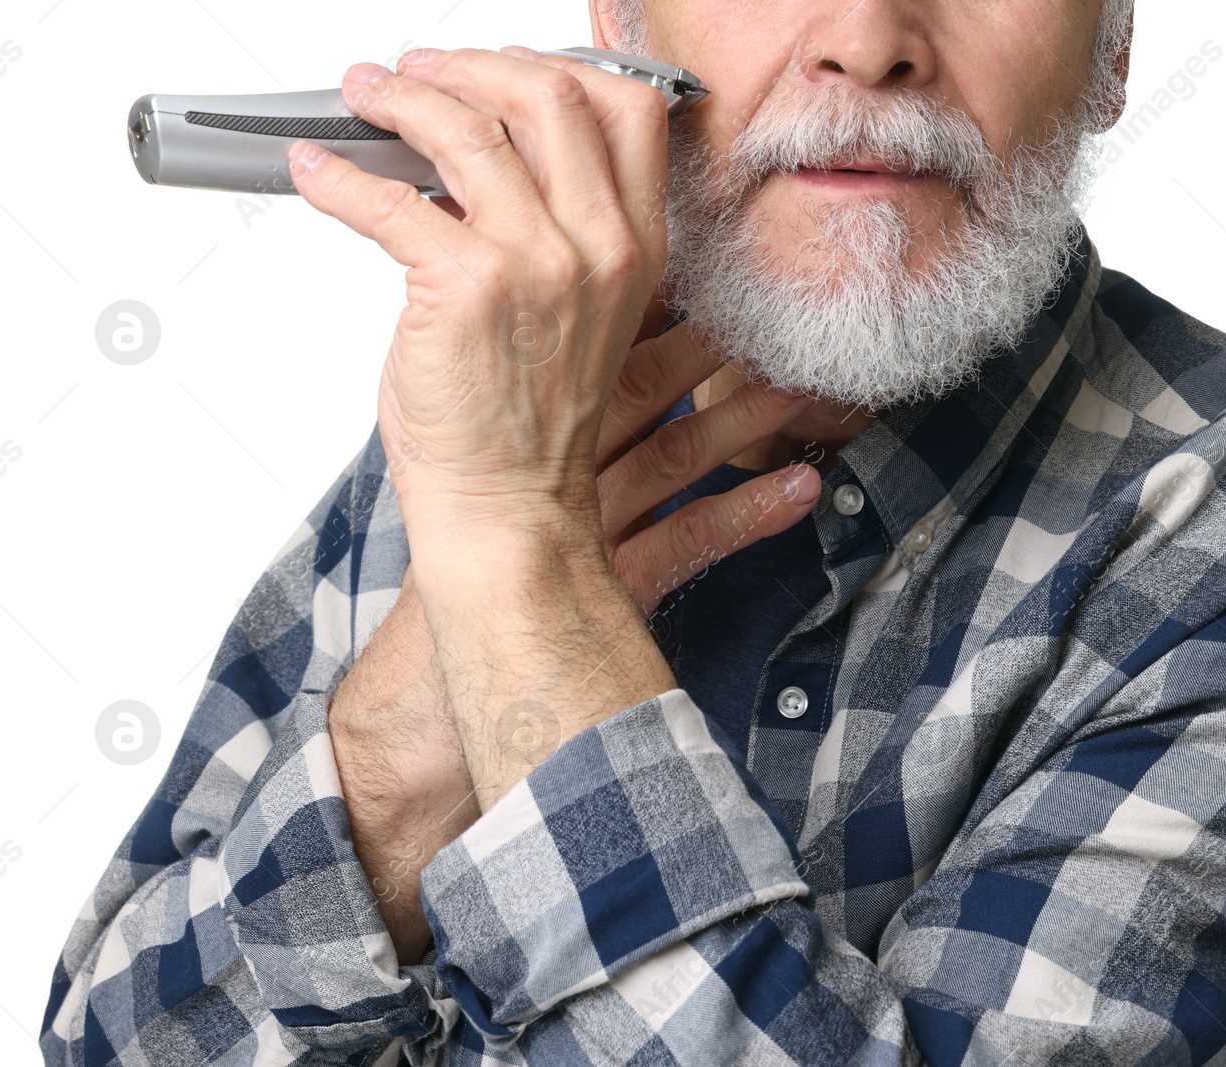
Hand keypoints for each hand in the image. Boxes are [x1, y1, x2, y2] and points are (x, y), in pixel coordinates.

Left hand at [289, 46, 678, 556]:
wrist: (509, 506)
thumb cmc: (528, 424)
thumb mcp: (573, 312)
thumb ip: (548, 229)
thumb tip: (471, 156)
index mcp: (636, 250)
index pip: (628, 112)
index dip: (556, 68)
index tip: (498, 69)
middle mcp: (599, 248)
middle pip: (550, 96)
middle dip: (472, 66)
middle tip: (418, 71)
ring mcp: (537, 264)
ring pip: (470, 128)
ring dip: (403, 98)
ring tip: (365, 96)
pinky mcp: (465, 286)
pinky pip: (388, 198)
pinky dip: (339, 176)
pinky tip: (317, 172)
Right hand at [331, 335, 821, 961]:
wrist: (423, 685)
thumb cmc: (440, 586)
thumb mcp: (452, 488)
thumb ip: (494, 425)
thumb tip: (528, 362)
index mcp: (517, 437)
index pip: (585, 352)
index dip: (643, 308)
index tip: (694, 269)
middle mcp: (557, 473)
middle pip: (641, 388)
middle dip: (707, 344)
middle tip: (765, 304)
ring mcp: (589, 527)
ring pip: (675, 455)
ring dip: (742, 419)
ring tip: (801, 385)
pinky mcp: (614, 585)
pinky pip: (689, 542)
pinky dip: (748, 515)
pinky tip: (801, 490)